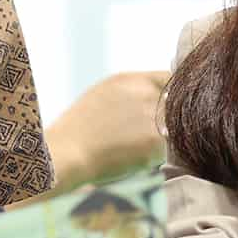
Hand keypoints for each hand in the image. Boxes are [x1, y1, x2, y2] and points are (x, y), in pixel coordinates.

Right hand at [46, 71, 170, 188]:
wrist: (65, 154)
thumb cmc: (77, 131)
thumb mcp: (101, 96)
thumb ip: (130, 93)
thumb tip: (154, 97)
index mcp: (128, 80)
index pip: (167, 78)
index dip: (169, 93)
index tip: (165, 107)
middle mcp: (144, 93)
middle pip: (172, 105)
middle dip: (164, 120)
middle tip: (138, 137)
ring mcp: (152, 116)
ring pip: (170, 130)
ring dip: (158, 140)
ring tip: (127, 149)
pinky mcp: (156, 141)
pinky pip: (164, 151)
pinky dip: (151, 158)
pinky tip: (127, 159)